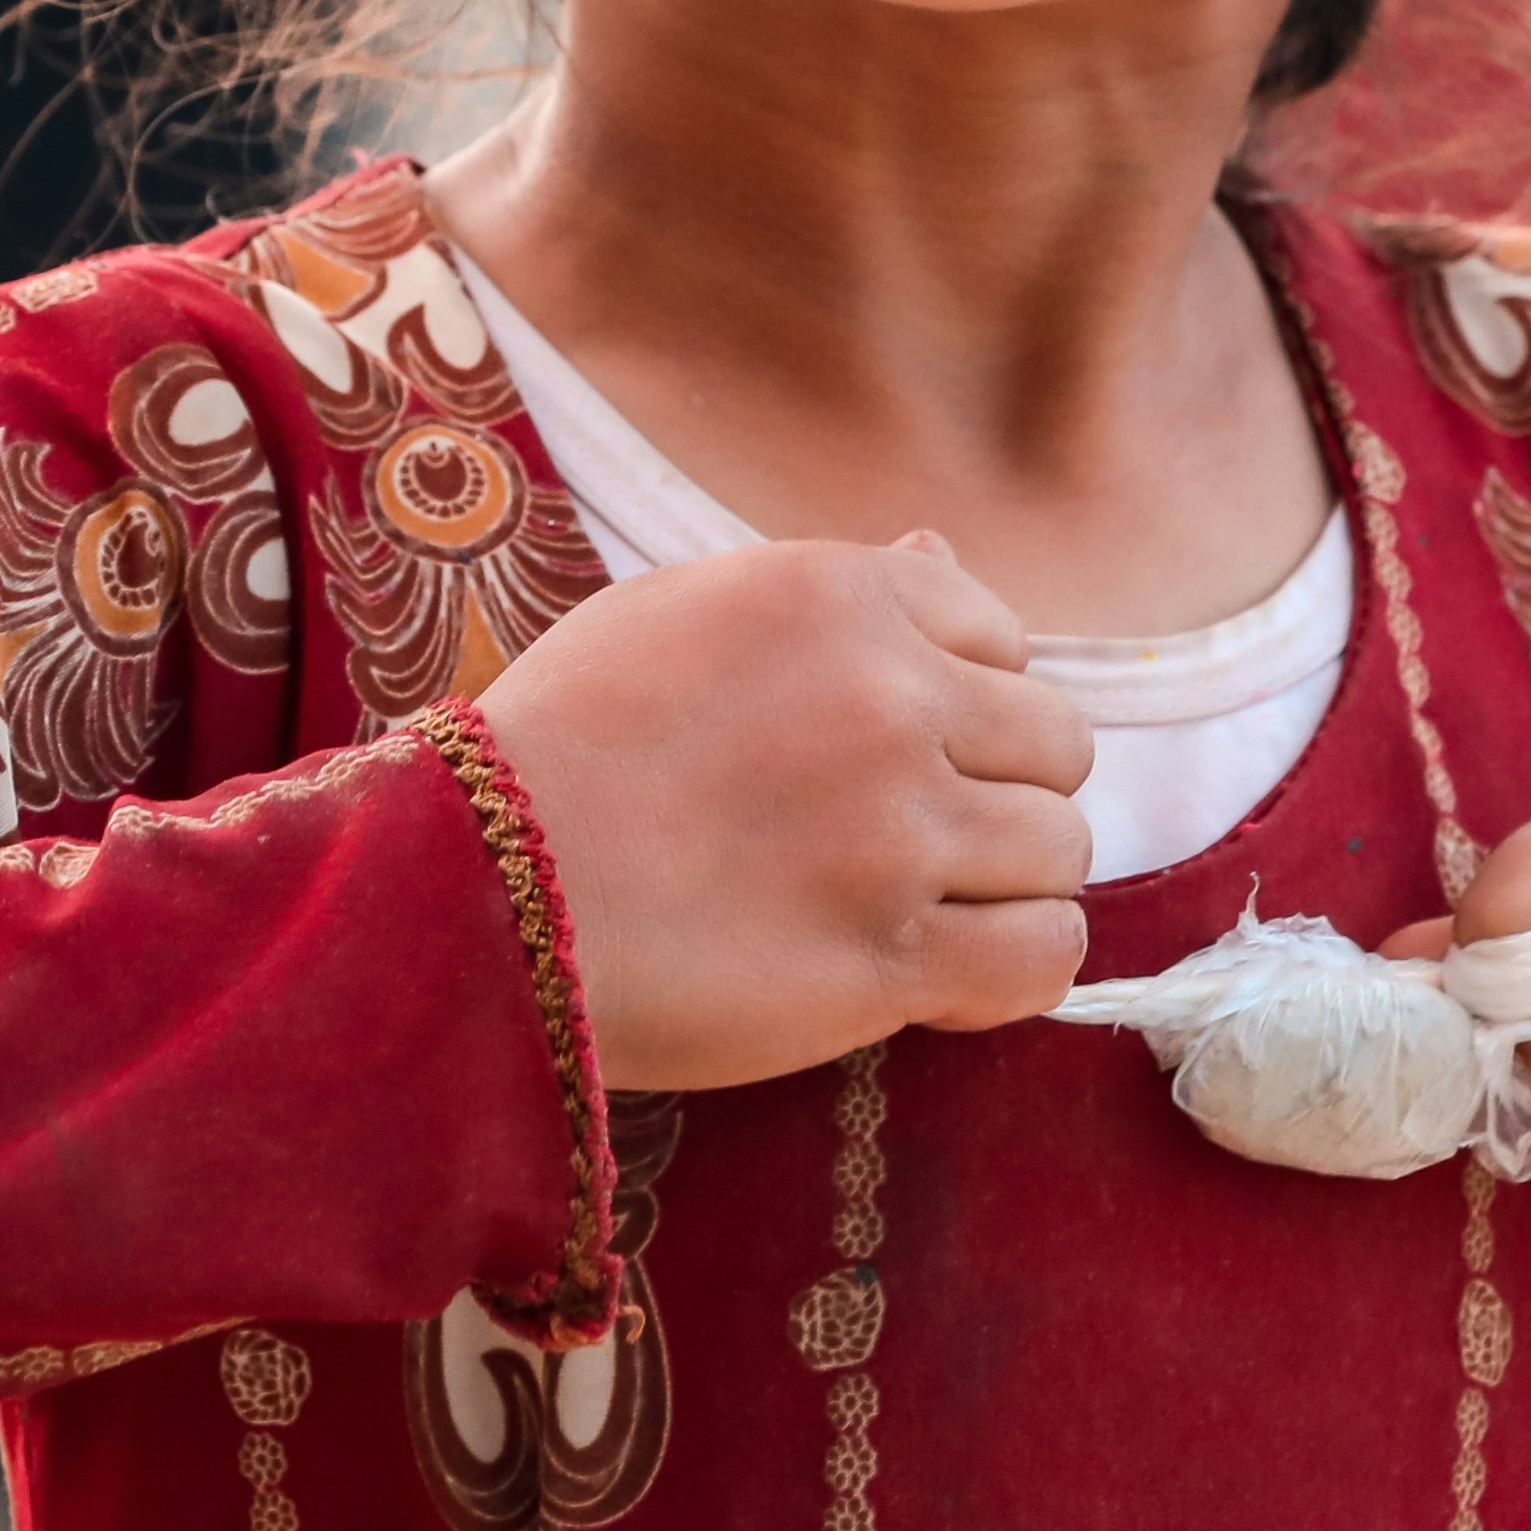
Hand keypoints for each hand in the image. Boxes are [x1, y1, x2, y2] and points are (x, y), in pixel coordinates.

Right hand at [468, 537, 1088, 1093]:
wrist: (469, 889)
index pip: (1004, 636)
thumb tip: (945, 553)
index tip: (900, 752)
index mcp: (841, 596)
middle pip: (1055, 747)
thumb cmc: (559, 748)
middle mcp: (890, 699)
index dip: (965, 704)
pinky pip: (1044, 956)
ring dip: (1005, 888)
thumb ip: (832, 592)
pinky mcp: (890, 955)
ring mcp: (898, 829)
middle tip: (913, 840)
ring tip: (919, 912)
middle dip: (1001, 793)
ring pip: (1061, 852)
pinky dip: (1016, 969)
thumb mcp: (683, 614)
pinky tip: (948, 977)